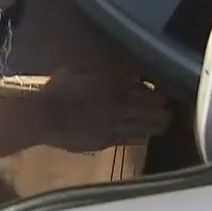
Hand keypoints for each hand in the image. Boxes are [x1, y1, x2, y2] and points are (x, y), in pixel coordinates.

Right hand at [32, 66, 170, 152]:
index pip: (142, 86)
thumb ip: (105, 70)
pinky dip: (142, 136)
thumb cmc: (58, 89)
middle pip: (149, 105)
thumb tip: (126, 72)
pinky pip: (131, 138)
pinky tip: (146, 136)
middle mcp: (119, 102)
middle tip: (168, 107)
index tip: (160, 91)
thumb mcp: (82, 69)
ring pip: (145, 124)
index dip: (154, 90)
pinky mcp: (107, 140)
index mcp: (113, 81)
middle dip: (161, 107)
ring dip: (158, 123)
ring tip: (165, 122)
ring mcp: (115, 123)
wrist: (43, 116)